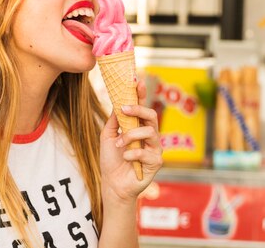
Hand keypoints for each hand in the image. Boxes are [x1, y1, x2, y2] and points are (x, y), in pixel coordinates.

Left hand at [99, 81, 162, 201]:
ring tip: (119, 145)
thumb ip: (114, 120)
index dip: (141, 94)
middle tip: (123, 109)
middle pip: (152, 115)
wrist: (112, 184)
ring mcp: (154, 148)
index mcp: (138, 127)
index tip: (136, 81)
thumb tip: (119, 102)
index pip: (143, 107)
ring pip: (149, 132)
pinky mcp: (156, 162)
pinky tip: (125, 158)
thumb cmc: (111, 159)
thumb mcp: (108, 136)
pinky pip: (146, 152)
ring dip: (130, 136)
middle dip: (138, 109)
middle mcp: (149, 135)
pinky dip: (132, 154)